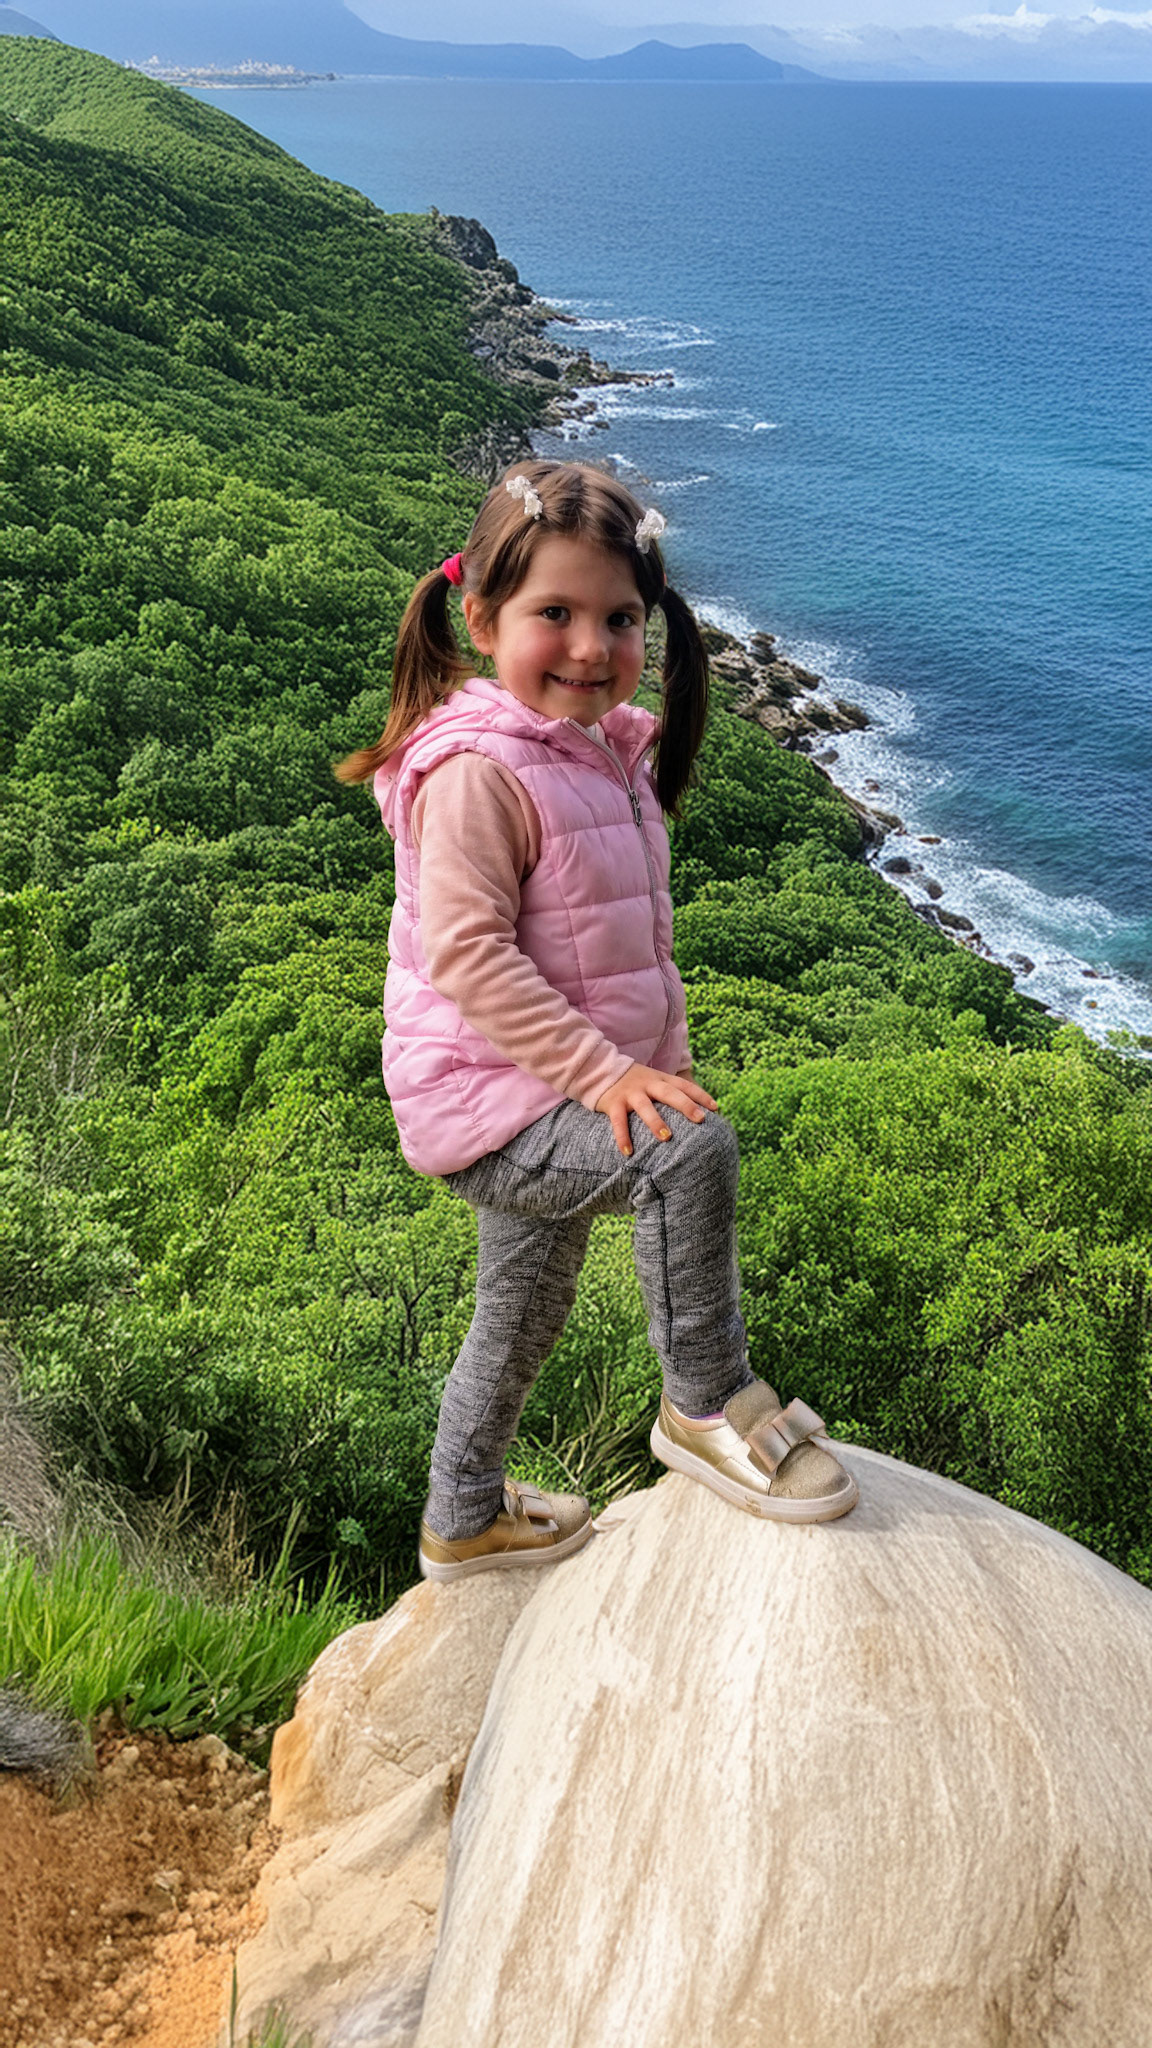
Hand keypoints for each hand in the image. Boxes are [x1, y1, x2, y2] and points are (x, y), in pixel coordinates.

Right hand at [594, 1064, 717, 1156]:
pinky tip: (628, 1152)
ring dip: (656, 1121)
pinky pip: (618, 1122)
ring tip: (667, 1137)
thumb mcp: (653, 1080)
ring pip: (645, 1107)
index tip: (715, 1108)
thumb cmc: (633, 1082)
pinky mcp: (613, 1103)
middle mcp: (647, 1084)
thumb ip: (670, 1092)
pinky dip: (622, 1137)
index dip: (700, 1095)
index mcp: (660, 1078)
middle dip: (685, 1105)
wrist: (599, 1069)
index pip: (684, 1085)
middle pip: (669, 1093)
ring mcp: (630, 1093)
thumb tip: (696, 1111)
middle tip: (700, 1119)